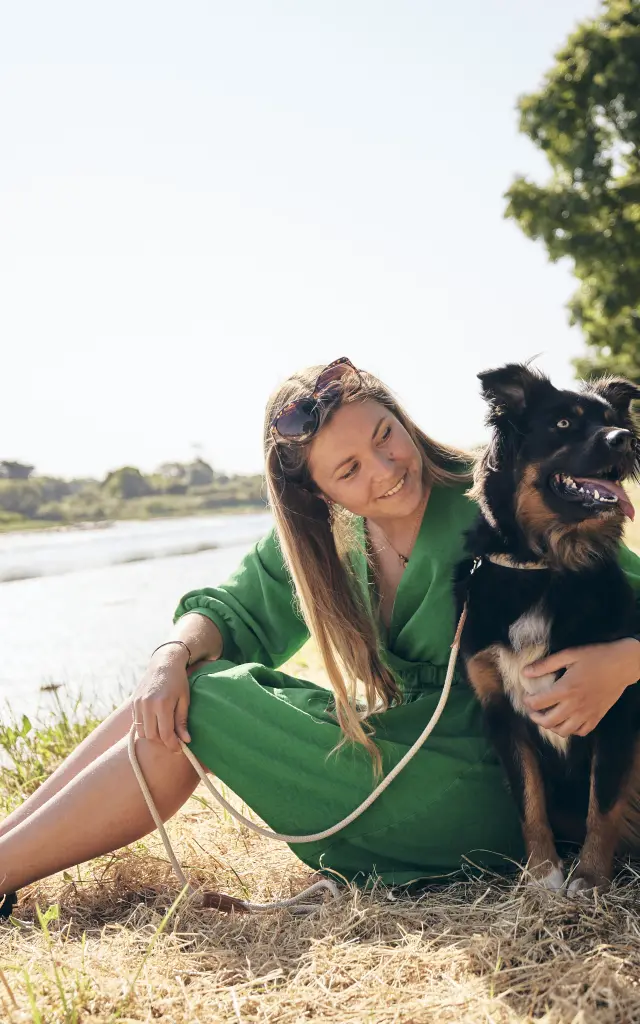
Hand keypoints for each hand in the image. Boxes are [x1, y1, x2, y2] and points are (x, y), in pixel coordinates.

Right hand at [132, 645, 191, 752]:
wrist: (164, 663)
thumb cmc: (178, 681)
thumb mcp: (184, 700)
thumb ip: (182, 721)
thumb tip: (186, 741)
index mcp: (163, 704)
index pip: (165, 734)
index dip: (172, 745)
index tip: (179, 749)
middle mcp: (147, 705)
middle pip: (152, 736)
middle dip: (163, 742)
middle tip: (172, 741)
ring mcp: (138, 703)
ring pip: (142, 732)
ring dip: (153, 736)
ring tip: (164, 732)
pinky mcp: (133, 702)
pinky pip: (137, 723)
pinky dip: (146, 727)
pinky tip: (156, 722)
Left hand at [522, 638, 639, 737]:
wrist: (622, 664)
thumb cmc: (596, 657)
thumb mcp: (569, 655)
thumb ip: (546, 665)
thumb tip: (525, 672)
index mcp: (565, 689)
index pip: (538, 703)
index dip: (527, 702)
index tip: (526, 697)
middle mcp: (575, 705)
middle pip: (548, 722)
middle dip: (535, 717)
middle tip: (532, 710)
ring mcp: (587, 714)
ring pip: (563, 731)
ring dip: (551, 726)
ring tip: (547, 717)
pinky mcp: (597, 717)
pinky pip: (581, 732)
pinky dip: (570, 730)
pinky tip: (566, 721)